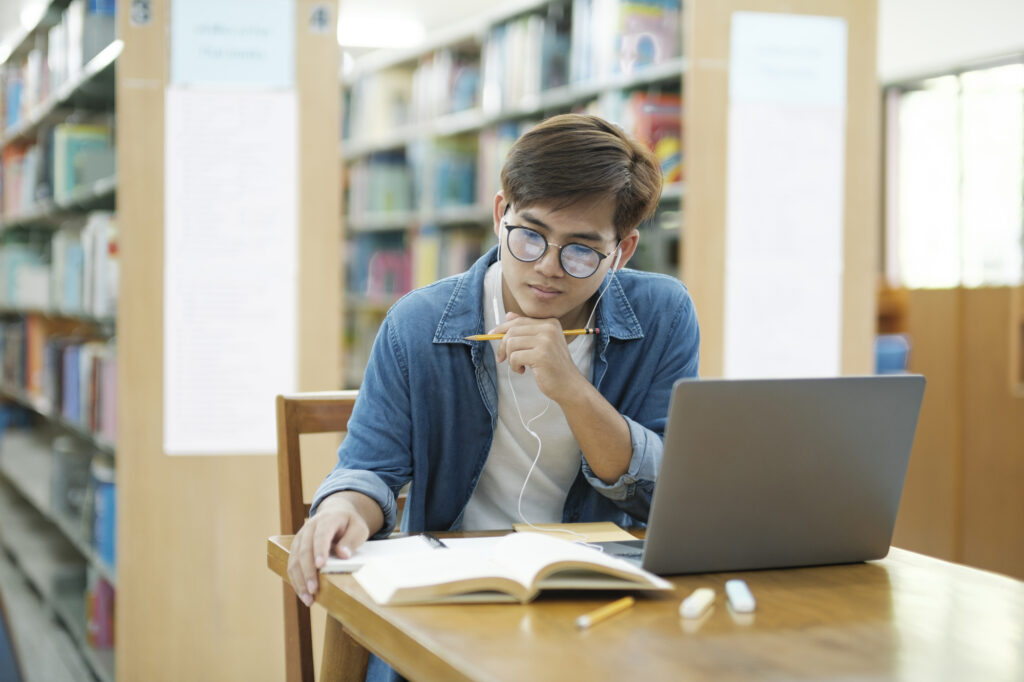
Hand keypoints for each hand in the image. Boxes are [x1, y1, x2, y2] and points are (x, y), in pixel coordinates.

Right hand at [286, 491, 373, 605]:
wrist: (336, 513)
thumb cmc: (349, 524)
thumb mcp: (359, 528)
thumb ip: (352, 540)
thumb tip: (343, 554)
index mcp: (327, 520)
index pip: (321, 534)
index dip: (320, 549)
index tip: (321, 565)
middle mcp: (309, 528)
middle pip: (305, 550)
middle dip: (308, 571)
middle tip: (314, 589)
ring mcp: (300, 538)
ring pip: (295, 560)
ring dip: (300, 580)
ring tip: (308, 599)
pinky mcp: (296, 548)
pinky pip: (292, 565)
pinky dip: (296, 581)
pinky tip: (303, 594)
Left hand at [492, 313, 588, 402]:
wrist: (569, 385)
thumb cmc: (553, 366)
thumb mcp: (541, 344)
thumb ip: (526, 329)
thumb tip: (508, 315)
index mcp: (550, 323)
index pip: (518, 321)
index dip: (502, 328)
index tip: (492, 335)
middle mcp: (549, 328)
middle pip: (512, 331)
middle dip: (503, 346)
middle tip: (503, 358)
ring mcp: (546, 341)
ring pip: (511, 343)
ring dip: (510, 358)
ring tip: (519, 366)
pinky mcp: (541, 355)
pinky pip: (514, 357)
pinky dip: (514, 366)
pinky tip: (523, 370)